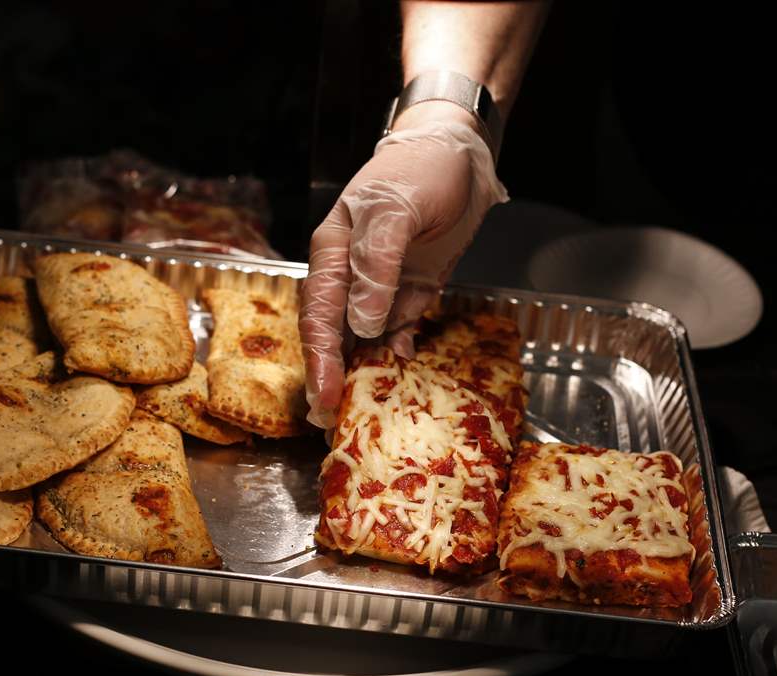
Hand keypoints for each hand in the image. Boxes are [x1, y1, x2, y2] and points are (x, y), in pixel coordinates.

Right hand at [300, 106, 507, 427]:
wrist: (458, 152)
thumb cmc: (419, 170)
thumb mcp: (394, 210)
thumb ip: (376, 265)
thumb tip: (362, 323)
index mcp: (333, 254)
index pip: (318, 316)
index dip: (320, 360)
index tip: (326, 397)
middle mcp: (349, 276)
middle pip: (332, 335)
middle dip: (331, 378)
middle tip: (331, 423)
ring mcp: (379, 287)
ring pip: (361, 340)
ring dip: (359, 375)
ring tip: (358, 415)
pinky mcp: (409, 292)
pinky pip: (396, 331)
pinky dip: (395, 353)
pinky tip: (399, 372)